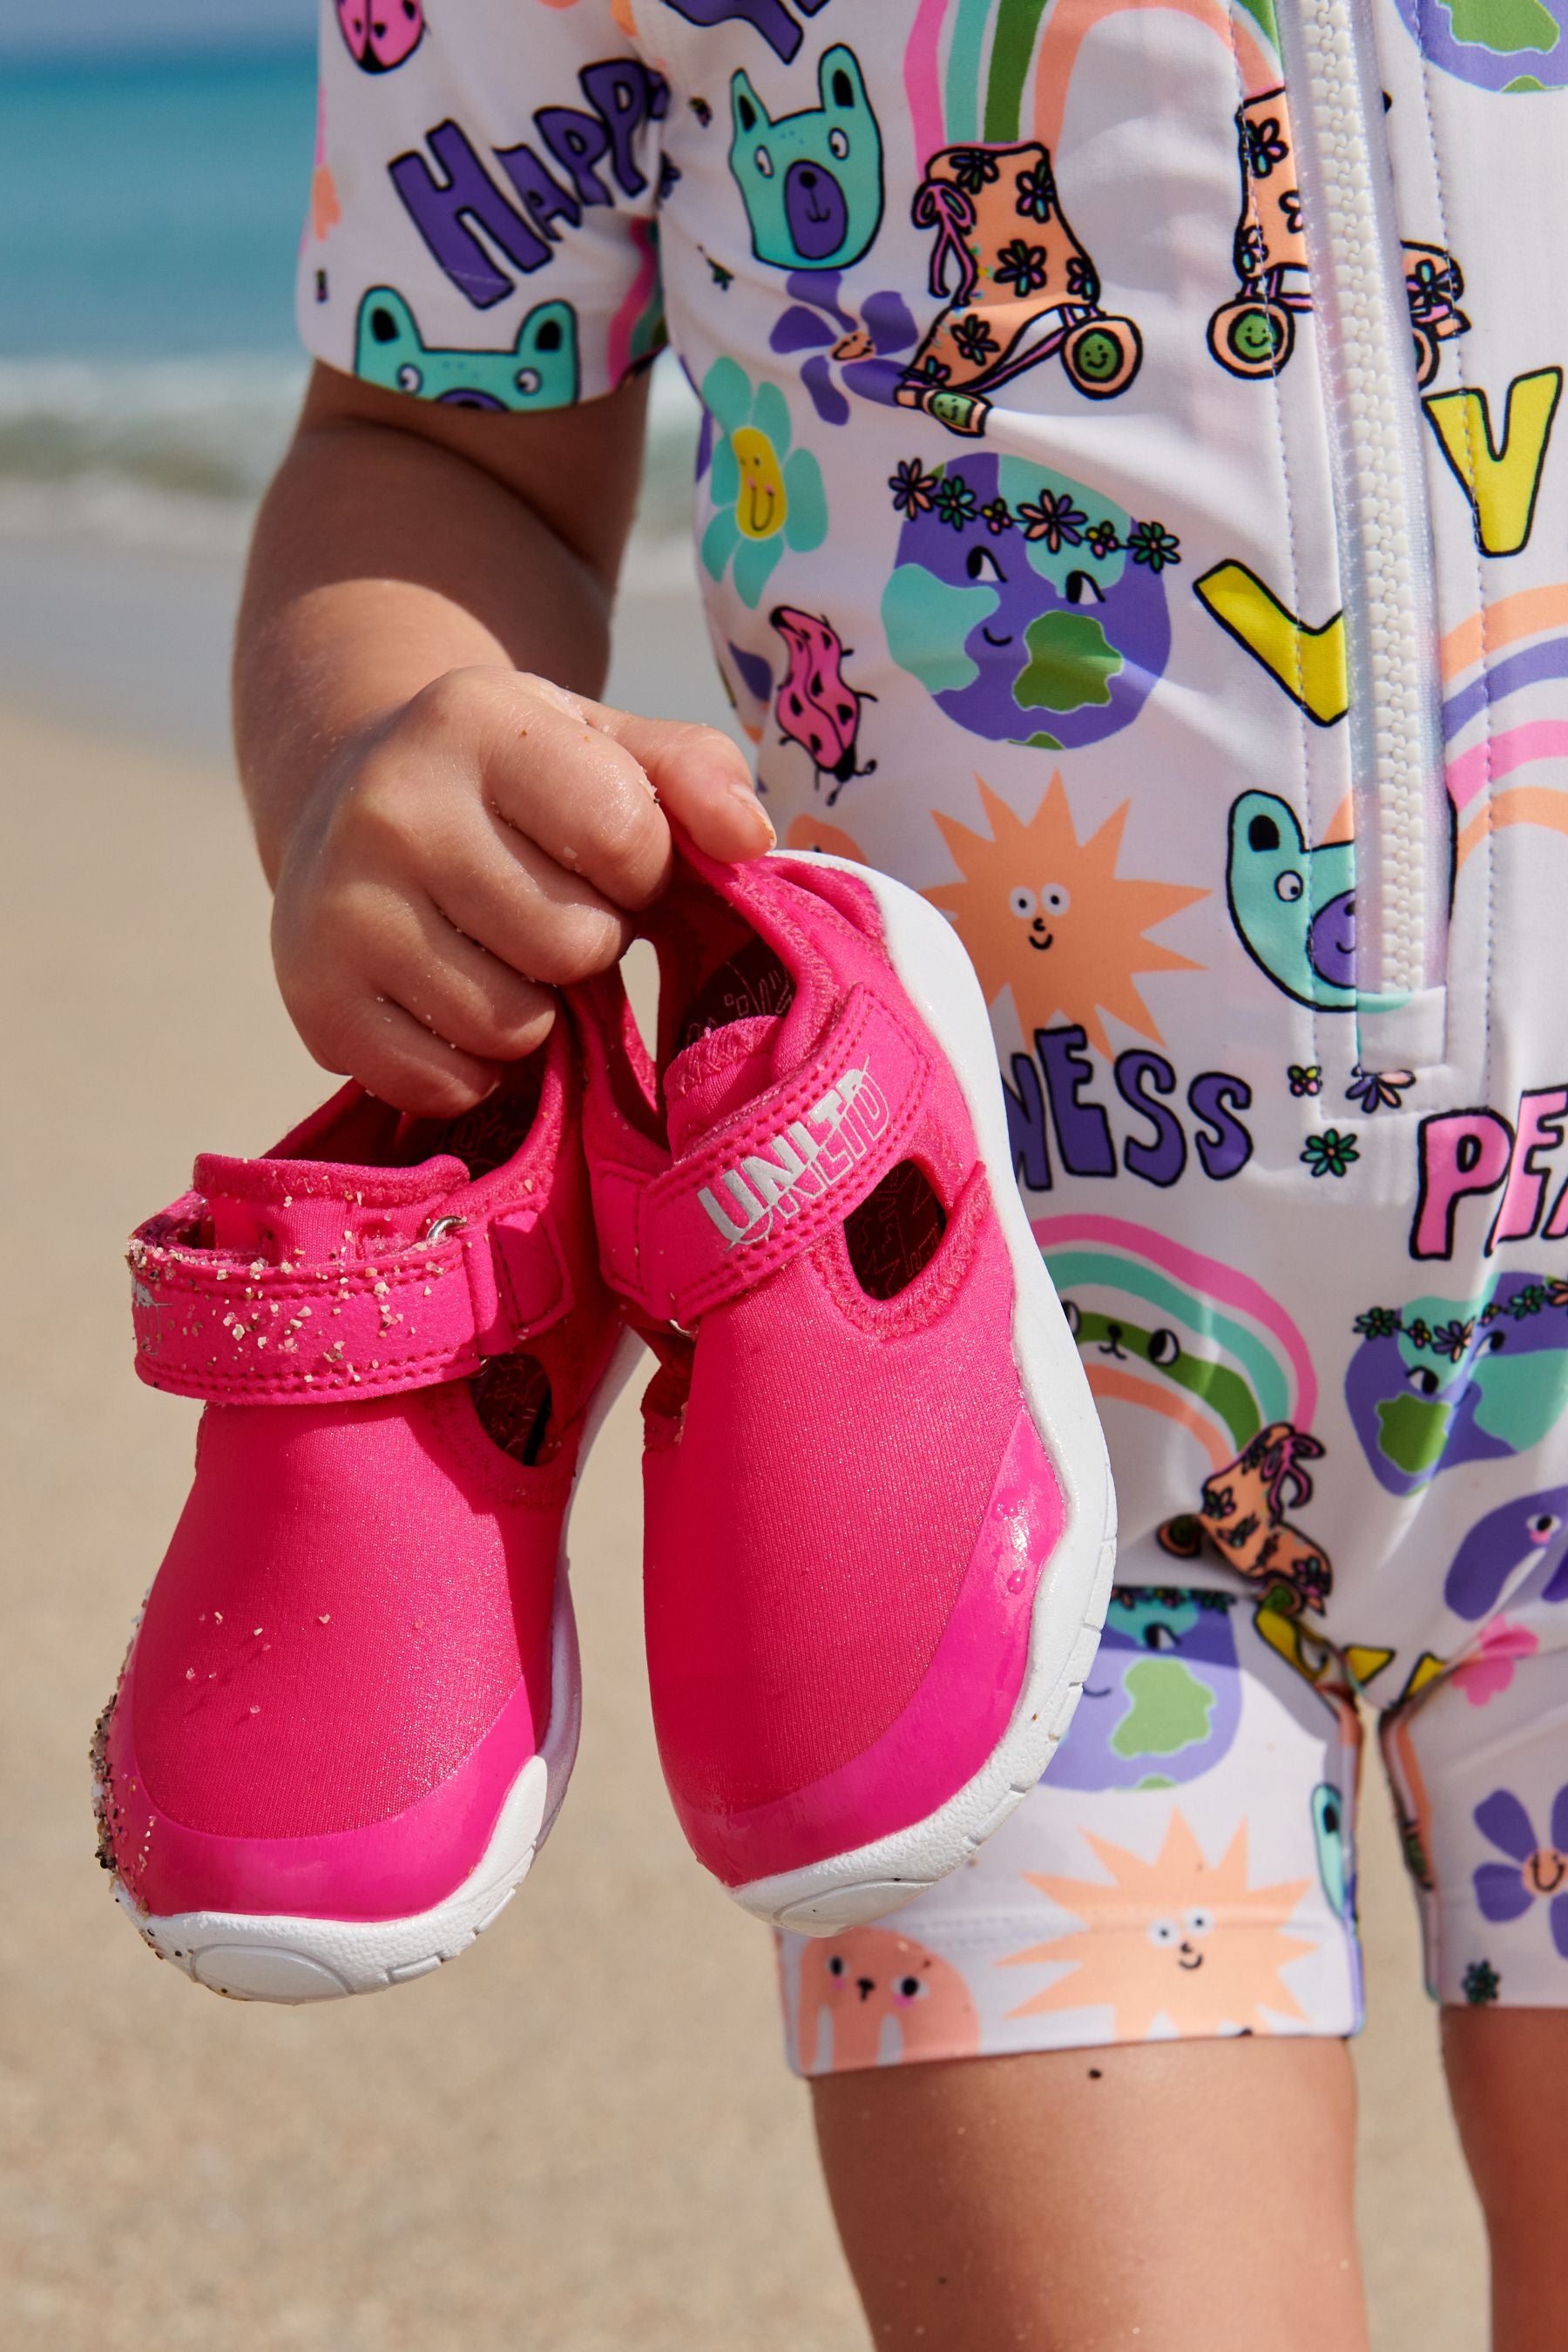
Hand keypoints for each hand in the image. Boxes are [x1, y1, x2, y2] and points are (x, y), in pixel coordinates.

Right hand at [270, 665, 772, 1115]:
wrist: (349, 797)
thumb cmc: (511, 785)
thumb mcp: (600, 745)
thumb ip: (694, 773)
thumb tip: (751, 839)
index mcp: (475, 721)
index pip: (626, 839)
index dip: (642, 868)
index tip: (602, 854)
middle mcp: (391, 806)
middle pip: (573, 944)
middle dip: (586, 940)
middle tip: (544, 906)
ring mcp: (341, 909)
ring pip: (513, 1025)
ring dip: (533, 1007)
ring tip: (497, 949)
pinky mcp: (315, 1002)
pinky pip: (449, 1083)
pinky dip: (472, 1064)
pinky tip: (448, 996)